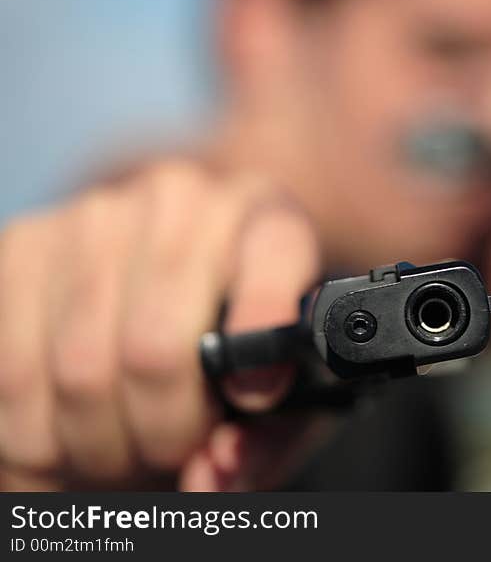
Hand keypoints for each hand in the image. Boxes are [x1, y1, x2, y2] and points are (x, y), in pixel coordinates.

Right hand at [0, 160, 320, 489]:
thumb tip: (216, 465)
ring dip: (98, 444)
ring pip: (77, 371)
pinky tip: (71, 438)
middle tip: (172, 453)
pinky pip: (13, 372)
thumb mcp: (286, 390)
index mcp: (269, 224)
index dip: (258, 340)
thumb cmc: (240, 346)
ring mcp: (97, 216)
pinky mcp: (25, 242)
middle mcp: (184, 202)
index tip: (251, 396)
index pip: (272, 265)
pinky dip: (35, 434)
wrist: (176, 274)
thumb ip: (272, 435)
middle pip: (154, 350)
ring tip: (125, 450)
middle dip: (162, 434)